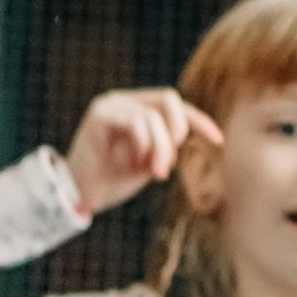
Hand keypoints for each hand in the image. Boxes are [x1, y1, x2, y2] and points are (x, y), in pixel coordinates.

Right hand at [61, 86, 212, 213]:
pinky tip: (136, 164)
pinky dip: (143, 145)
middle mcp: (123, 100)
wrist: (79, 197)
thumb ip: (166, 146)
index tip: (218, 141)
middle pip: (168, 100)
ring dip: (160, 148)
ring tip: (155, 172)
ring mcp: (109, 105)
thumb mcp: (149, 162)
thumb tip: (189, 138)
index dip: (199, 120)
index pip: (175, 105)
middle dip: (177, 134)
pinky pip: (135, 123)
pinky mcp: (99, 116)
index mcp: (136, 108)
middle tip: (166, 167)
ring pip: (153, 116)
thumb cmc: (112, 181)